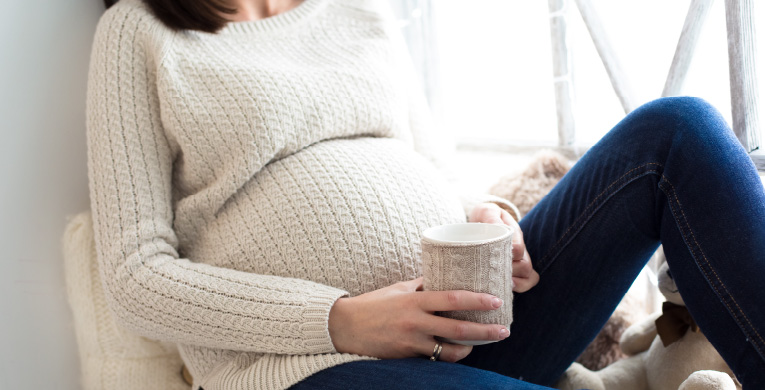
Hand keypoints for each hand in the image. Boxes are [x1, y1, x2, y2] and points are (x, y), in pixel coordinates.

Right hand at [328, 277, 509, 361]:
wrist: (345, 327)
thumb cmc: (373, 304)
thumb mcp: (399, 289)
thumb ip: (421, 286)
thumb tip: (443, 278)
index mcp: (415, 300)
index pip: (452, 298)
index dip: (477, 300)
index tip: (496, 300)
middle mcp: (415, 321)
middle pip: (458, 328)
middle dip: (485, 330)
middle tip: (504, 330)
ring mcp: (412, 341)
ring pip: (449, 350)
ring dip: (469, 348)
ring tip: (481, 343)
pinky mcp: (407, 355)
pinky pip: (434, 358)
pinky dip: (448, 355)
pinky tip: (457, 351)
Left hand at [468, 202, 539, 292]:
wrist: (480, 224)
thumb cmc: (483, 219)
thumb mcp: (485, 212)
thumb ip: (490, 216)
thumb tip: (496, 226)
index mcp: (514, 233)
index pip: (517, 248)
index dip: (508, 256)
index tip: (492, 259)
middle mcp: (520, 248)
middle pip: (525, 266)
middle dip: (509, 272)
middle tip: (492, 274)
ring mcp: (520, 260)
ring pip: (529, 275)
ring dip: (515, 281)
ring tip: (498, 283)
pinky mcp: (517, 270)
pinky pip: (528, 282)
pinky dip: (520, 287)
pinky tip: (506, 288)